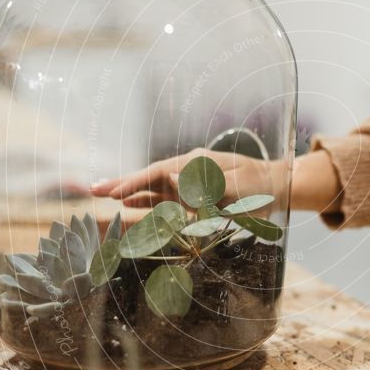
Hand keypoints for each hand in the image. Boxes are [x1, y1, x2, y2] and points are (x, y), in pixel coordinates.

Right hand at [90, 148, 278, 208]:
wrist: (275, 185)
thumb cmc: (259, 188)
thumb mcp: (235, 187)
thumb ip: (202, 185)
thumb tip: (169, 177)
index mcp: (197, 163)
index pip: (159, 172)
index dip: (135, 182)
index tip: (114, 192)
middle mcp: (188, 169)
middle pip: (150, 177)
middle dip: (122, 183)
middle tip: (93, 189)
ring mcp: (189, 181)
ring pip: (153, 187)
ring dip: (129, 192)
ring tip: (102, 196)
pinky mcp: (193, 194)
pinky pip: (165, 198)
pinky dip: (146, 201)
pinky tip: (129, 206)